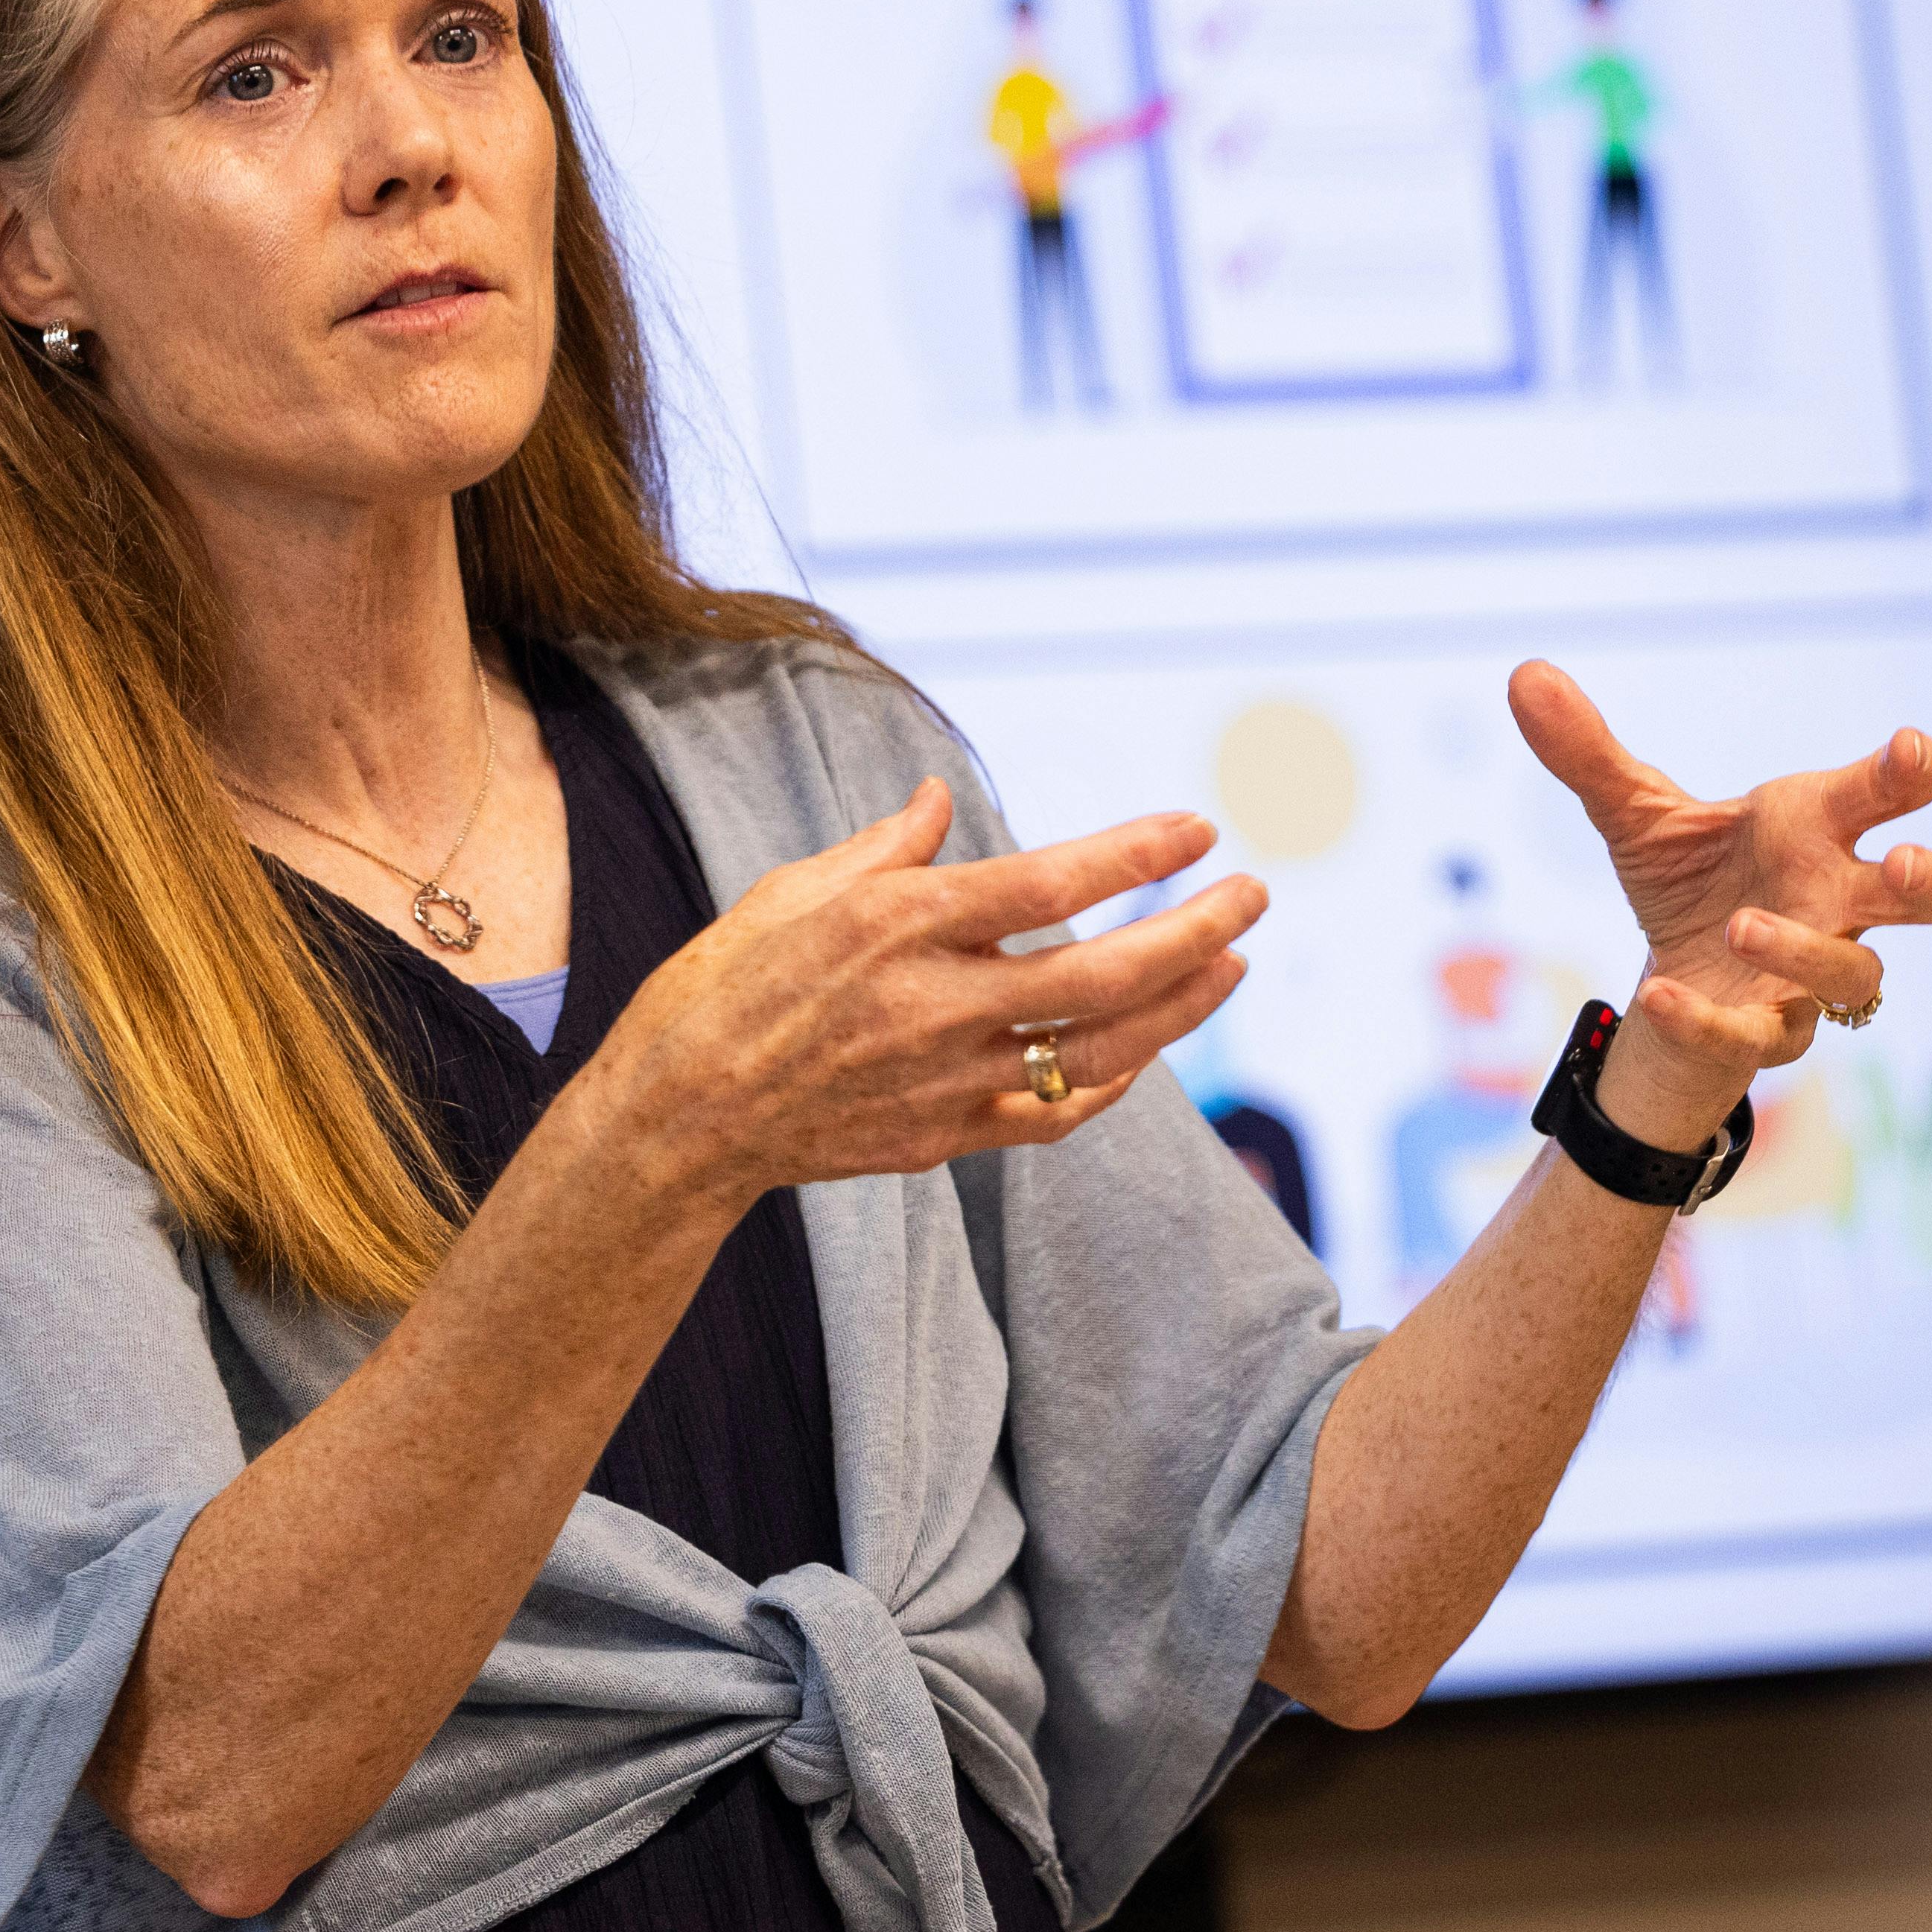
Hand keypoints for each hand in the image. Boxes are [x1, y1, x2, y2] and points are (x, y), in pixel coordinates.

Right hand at [578, 779, 1260, 1208]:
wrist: (679, 1118)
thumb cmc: (723, 988)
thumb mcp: (793, 889)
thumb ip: (888, 847)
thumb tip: (944, 796)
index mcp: (898, 925)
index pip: (1050, 883)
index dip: (1137, 853)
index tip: (1197, 827)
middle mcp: (935, 1004)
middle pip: (1103, 974)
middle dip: (1195, 932)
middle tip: (1252, 895)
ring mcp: (947, 1079)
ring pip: (1098, 1050)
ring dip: (1181, 1008)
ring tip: (1232, 965)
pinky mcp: (945, 1135)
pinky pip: (1053, 1116)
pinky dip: (1110, 1083)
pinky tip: (1146, 1049)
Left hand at [1503, 662, 1931, 1137]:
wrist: (1671, 984)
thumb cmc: (1690, 884)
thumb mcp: (1635, 817)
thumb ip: (1589, 753)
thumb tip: (1525, 676)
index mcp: (1816, 830)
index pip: (1887, 795)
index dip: (1909, 773)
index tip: (1909, 751)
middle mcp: (1835, 901)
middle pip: (1929, 894)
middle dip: (1926, 877)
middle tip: (1898, 863)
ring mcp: (1813, 976)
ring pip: (1856, 975)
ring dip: (1805, 950)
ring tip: (1743, 925)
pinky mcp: (1771, 1034)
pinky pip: (1761, 1039)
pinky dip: (1707, 1020)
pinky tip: (1657, 994)